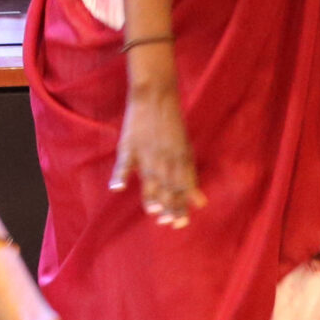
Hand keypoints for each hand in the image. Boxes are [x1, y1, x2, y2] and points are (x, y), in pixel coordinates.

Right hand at [109, 87, 204, 226]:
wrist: (156, 95)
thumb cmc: (171, 126)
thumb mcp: (185, 149)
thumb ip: (190, 177)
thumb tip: (201, 203)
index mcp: (180, 159)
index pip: (182, 188)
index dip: (181, 206)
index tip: (180, 224)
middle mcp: (166, 158)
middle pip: (168, 187)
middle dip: (169, 206)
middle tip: (168, 222)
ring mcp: (147, 153)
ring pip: (150, 178)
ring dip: (152, 195)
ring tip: (152, 210)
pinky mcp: (130, 146)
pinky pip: (125, 163)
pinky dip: (120, 175)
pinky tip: (118, 187)